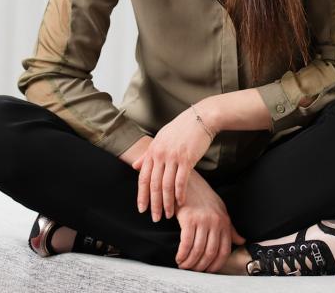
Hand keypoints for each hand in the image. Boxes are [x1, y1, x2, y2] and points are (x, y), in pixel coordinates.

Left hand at [132, 106, 212, 220]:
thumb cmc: (180, 129)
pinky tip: (181, 203)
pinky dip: (180, 194)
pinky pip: (181, 181)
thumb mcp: (160, 139)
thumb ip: (147, 154)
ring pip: (166, 185)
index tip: (142, 209)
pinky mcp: (186, 159)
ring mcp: (173, 157)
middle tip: (155, 218)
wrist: (200, 118)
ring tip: (169, 214)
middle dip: (154, 204)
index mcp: (152, 151)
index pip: (143, 178)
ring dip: (167, 203)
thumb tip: (135, 166)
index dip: (142, 195)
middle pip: (153, 184)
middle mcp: (160, 154)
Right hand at [173, 170, 245, 272]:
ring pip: (198, 250)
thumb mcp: (219, 209)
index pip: (224, 250)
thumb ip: (230, 227)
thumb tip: (241, 241)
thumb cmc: (202, 195)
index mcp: (224, 221)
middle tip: (193, 271)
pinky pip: (186, 243)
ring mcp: (203, 220)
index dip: (216, 265)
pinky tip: (178, 257)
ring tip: (184, 265)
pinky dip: (182, 254)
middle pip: (210, 253)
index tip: (208, 271)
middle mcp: (215, 222)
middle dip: (201, 266)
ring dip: (190, 262)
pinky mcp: (189, 218)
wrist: (186, 180)